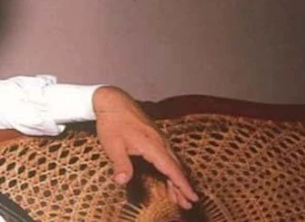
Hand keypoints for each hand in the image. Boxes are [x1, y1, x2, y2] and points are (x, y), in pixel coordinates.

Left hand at [93, 86, 198, 209]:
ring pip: (173, 162)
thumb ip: (120, 164)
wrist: (112, 100)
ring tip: (180, 196)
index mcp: (152, 145)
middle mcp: (160, 142)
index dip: (182, 184)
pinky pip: (168, 156)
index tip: (192, 197)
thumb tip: (122, 182)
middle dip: (182, 187)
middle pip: (176, 167)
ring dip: (177, 179)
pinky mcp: (155, 137)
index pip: (171, 169)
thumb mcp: (113, 145)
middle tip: (188, 204)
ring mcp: (159, 138)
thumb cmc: (112, 122)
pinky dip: (171, 169)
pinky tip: (169, 176)